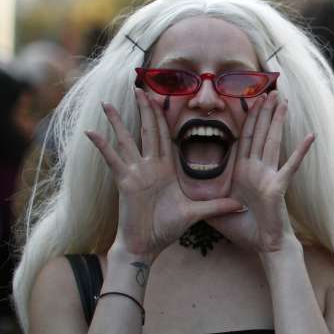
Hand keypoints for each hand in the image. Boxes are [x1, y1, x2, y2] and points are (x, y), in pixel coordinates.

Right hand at [88, 89, 242, 258]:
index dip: (166, 117)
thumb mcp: (197, 213)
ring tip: (106, 102)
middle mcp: (150, 166)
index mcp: (166, 169)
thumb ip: (218, 206)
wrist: (147, 246)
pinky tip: (92, 131)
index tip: (165, 98)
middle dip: (145, 109)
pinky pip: (113, 159)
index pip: (166, 136)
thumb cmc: (166, 229)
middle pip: (148, 130)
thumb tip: (241, 206)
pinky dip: (102, 145)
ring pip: (127, 139)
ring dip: (117, 121)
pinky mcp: (124, 181)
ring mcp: (135, 172)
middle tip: (140, 87)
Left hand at [209, 94, 313, 252]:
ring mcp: (270, 176)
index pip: (244, 139)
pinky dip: (300, 152)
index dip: (246, 119)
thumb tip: (185, 194)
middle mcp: (258, 170)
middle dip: (262, 112)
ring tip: (282, 101)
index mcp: (244, 172)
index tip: (248, 100)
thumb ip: (204, 201)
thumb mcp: (216, 212)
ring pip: (272, 142)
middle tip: (267, 90)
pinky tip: (309, 136)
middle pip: (259, 134)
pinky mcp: (278, 187)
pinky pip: (290, 167)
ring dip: (277, 121)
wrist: (264, 246)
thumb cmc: (245, 230)